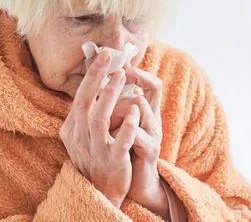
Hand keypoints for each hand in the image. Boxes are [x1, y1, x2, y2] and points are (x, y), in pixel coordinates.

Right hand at [59, 49, 140, 207]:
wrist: (101, 193)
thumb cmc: (96, 157)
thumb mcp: (85, 135)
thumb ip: (87, 112)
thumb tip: (97, 82)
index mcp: (72, 129)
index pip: (80, 97)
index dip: (92, 75)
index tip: (103, 55)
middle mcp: (80, 138)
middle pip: (84, 102)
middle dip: (95, 76)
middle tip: (108, 55)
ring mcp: (95, 150)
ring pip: (99, 118)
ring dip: (110, 95)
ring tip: (122, 76)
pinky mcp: (112, 163)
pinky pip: (118, 142)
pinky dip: (126, 125)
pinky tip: (137, 110)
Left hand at [110, 66, 168, 218]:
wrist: (136, 187)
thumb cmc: (123, 153)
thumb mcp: (118, 127)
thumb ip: (112, 107)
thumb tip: (96, 86)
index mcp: (145, 112)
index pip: (151, 81)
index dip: (136, 69)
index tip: (116, 62)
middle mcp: (153, 119)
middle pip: (154, 86)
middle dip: (134, 74)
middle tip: (117, 69)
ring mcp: (153, 134)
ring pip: (141, 106)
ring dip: (120, 104)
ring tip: (108, 107)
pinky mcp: (149, 152)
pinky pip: (138, 134)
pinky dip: (127, 127)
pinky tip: (115, 125)